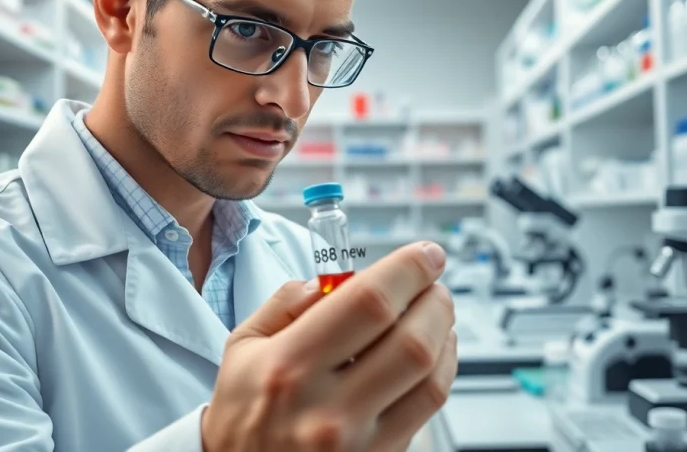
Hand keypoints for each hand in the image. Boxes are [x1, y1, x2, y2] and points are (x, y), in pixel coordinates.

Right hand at [202, 241, 456, 451]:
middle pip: (411, 339)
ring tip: (435, 313)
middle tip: (432, 283)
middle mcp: (326, 408)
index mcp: (288, 367)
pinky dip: (442, 369)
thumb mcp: (242, 349)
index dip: (409, 270)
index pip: (369, 302)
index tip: (425, 255)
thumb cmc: (242, 415)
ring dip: (444, 333)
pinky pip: (429, 408)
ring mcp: (357, 441)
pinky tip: (432, 352)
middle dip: (435, 299)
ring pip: (430, 376)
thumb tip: (335, 278)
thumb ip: (286, 303)